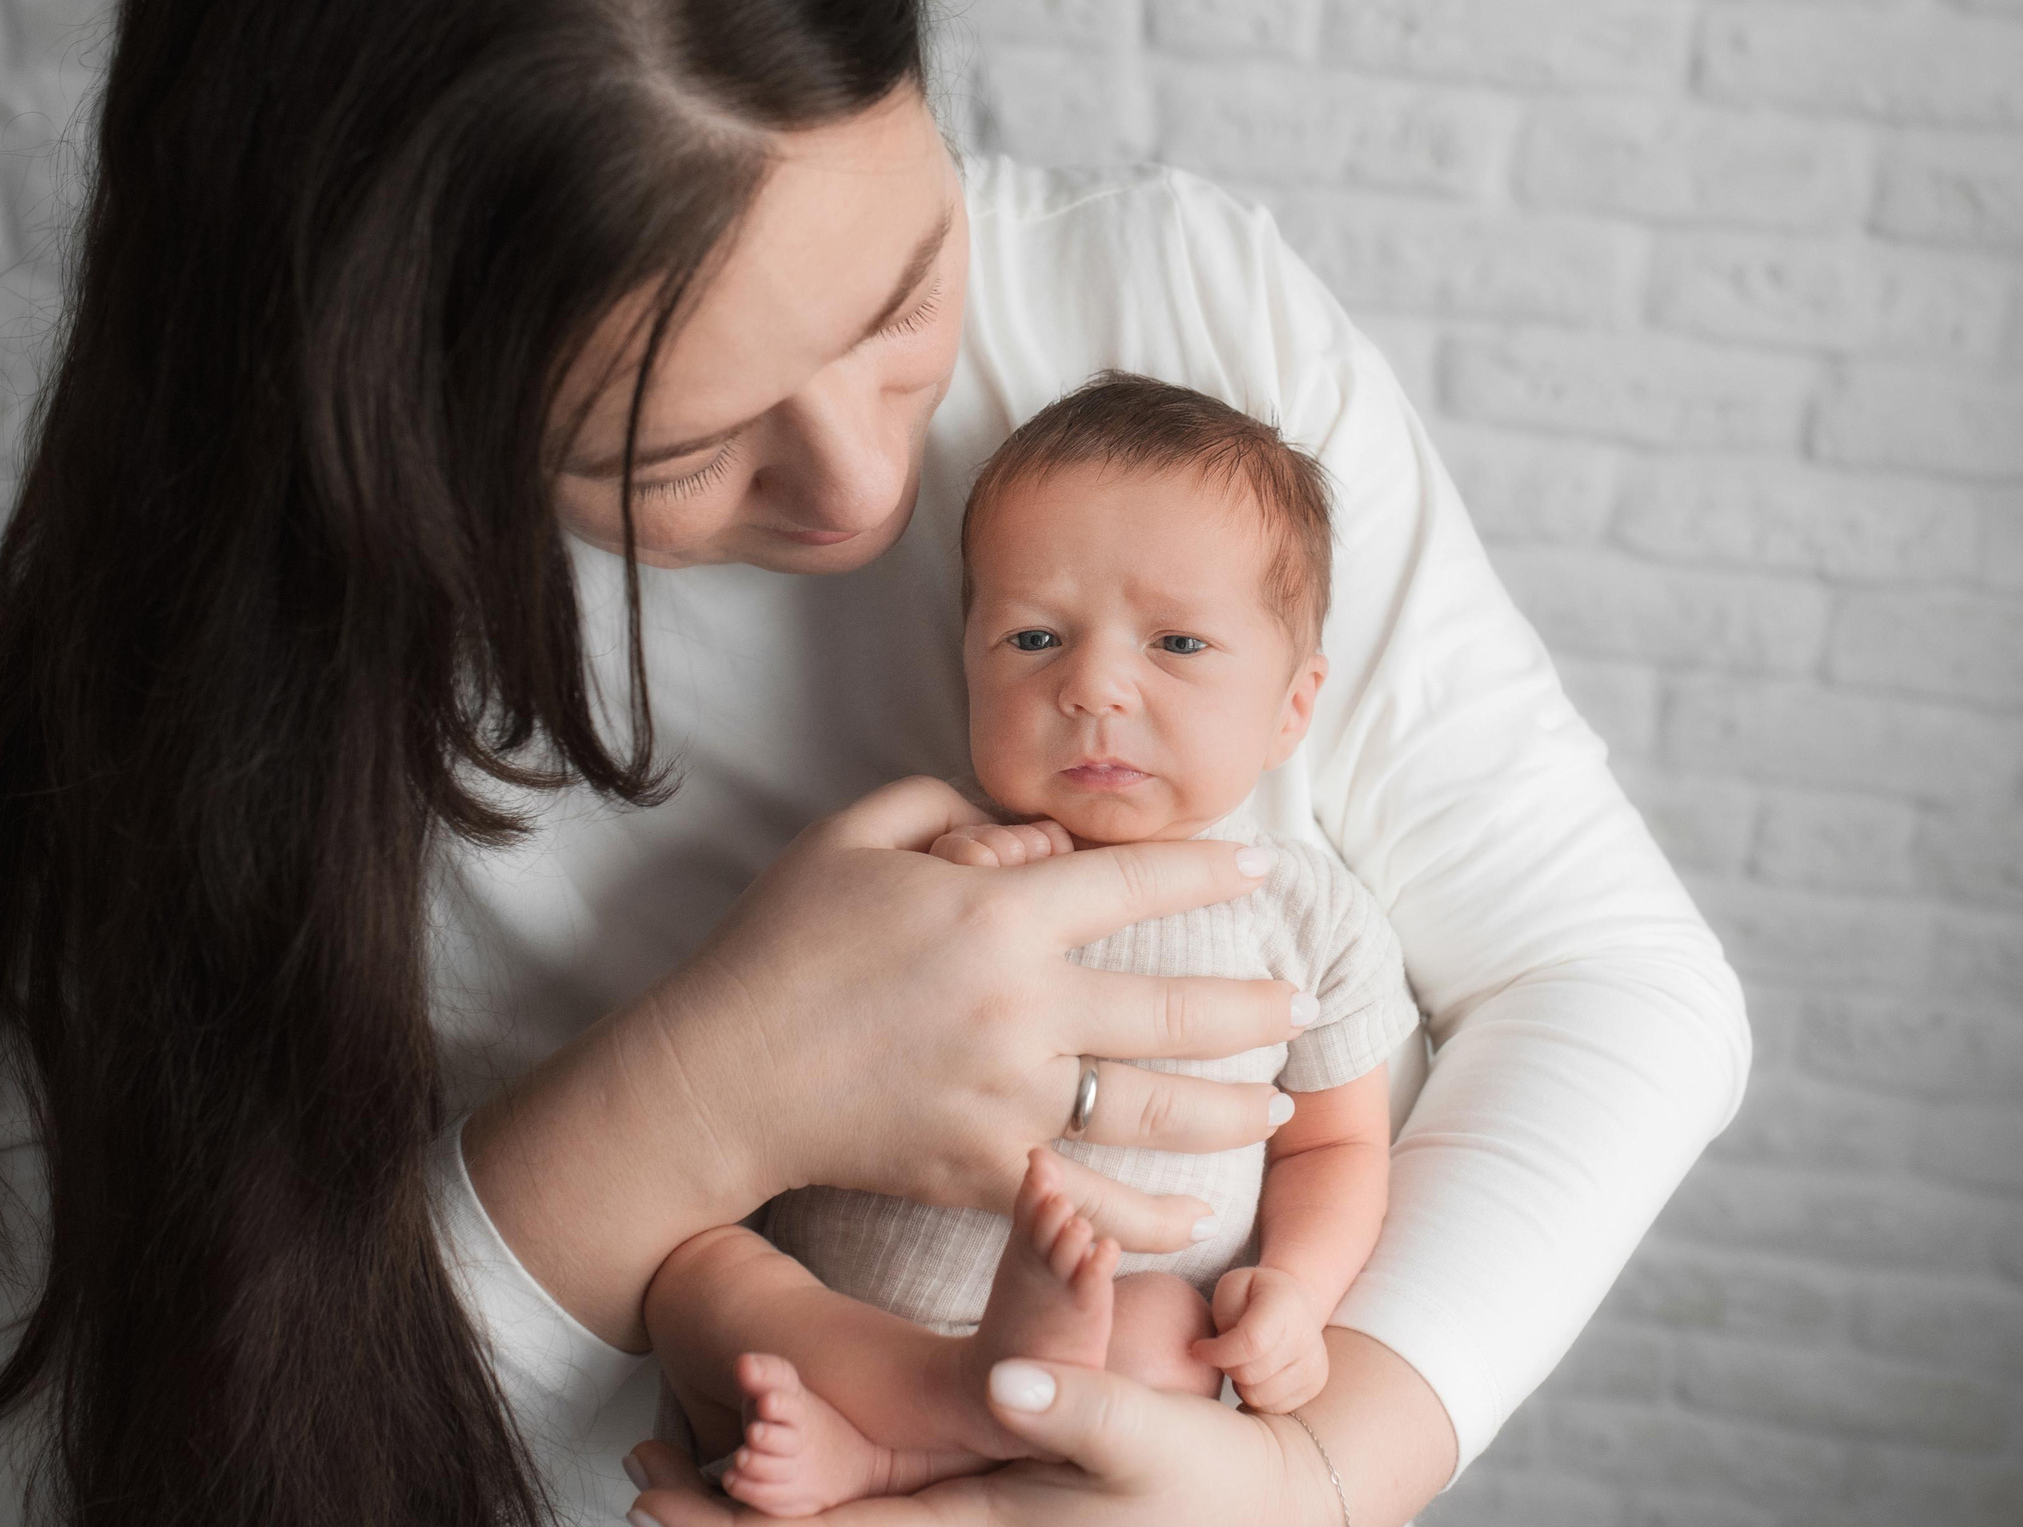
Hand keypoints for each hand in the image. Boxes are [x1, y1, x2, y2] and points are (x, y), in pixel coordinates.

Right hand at [463, 776, 1310, 1348]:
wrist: (717, 1078)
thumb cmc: (781, 945)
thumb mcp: (854, 834)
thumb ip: (952, 807)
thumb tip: (1044, 842)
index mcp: (997, 914)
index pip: (1135, 882)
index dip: (1209, 871)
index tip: (1264, 869)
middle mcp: (1022, 1008)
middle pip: (1175, 1009)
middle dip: (1255, 1009)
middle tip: (1306, 1004)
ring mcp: (1008, 1100)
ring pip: (1152, 1110)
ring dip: (1229, 1111)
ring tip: (1276, 1104)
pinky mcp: (983, 1171)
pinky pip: (1089, 1199)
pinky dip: (1148, 1214)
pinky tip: (1196, 1212)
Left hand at [626, 1356, 1334, 1526]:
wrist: (1258, 1505)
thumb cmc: (1203, 1477)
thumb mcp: (1144, 1432)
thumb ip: (1075, 1404)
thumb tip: (1006, 1383)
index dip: (735, 1521)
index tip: (650, 1484)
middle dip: (720, 1518)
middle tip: (634, 1468)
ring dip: (760, 1509)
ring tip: (672, 1470)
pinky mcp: (978, 1522)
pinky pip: (872, 1523)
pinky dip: (808, 1503)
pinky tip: (768, 1475)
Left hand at [1192, 1266, 1328, 1412]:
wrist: (1296, 1302)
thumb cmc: (1255, 1295)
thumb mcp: (1232, 1286)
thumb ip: (1224, 1315)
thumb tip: (1221, 1353)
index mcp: (1284, 1306)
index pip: (1251, 1343)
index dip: (1218, 1352)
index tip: (1198, 1348)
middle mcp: (1305, 1337)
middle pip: (1250, 1374)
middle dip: (1226, 1366)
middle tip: (1223, 1351)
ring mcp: (1313, 1364)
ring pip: (1259, 1396)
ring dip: (1240, 1383)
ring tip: (1242, 1360)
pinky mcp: (1313, 1385)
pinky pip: (1272, 1407)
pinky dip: (1255, 1394)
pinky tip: (1257, 1373)